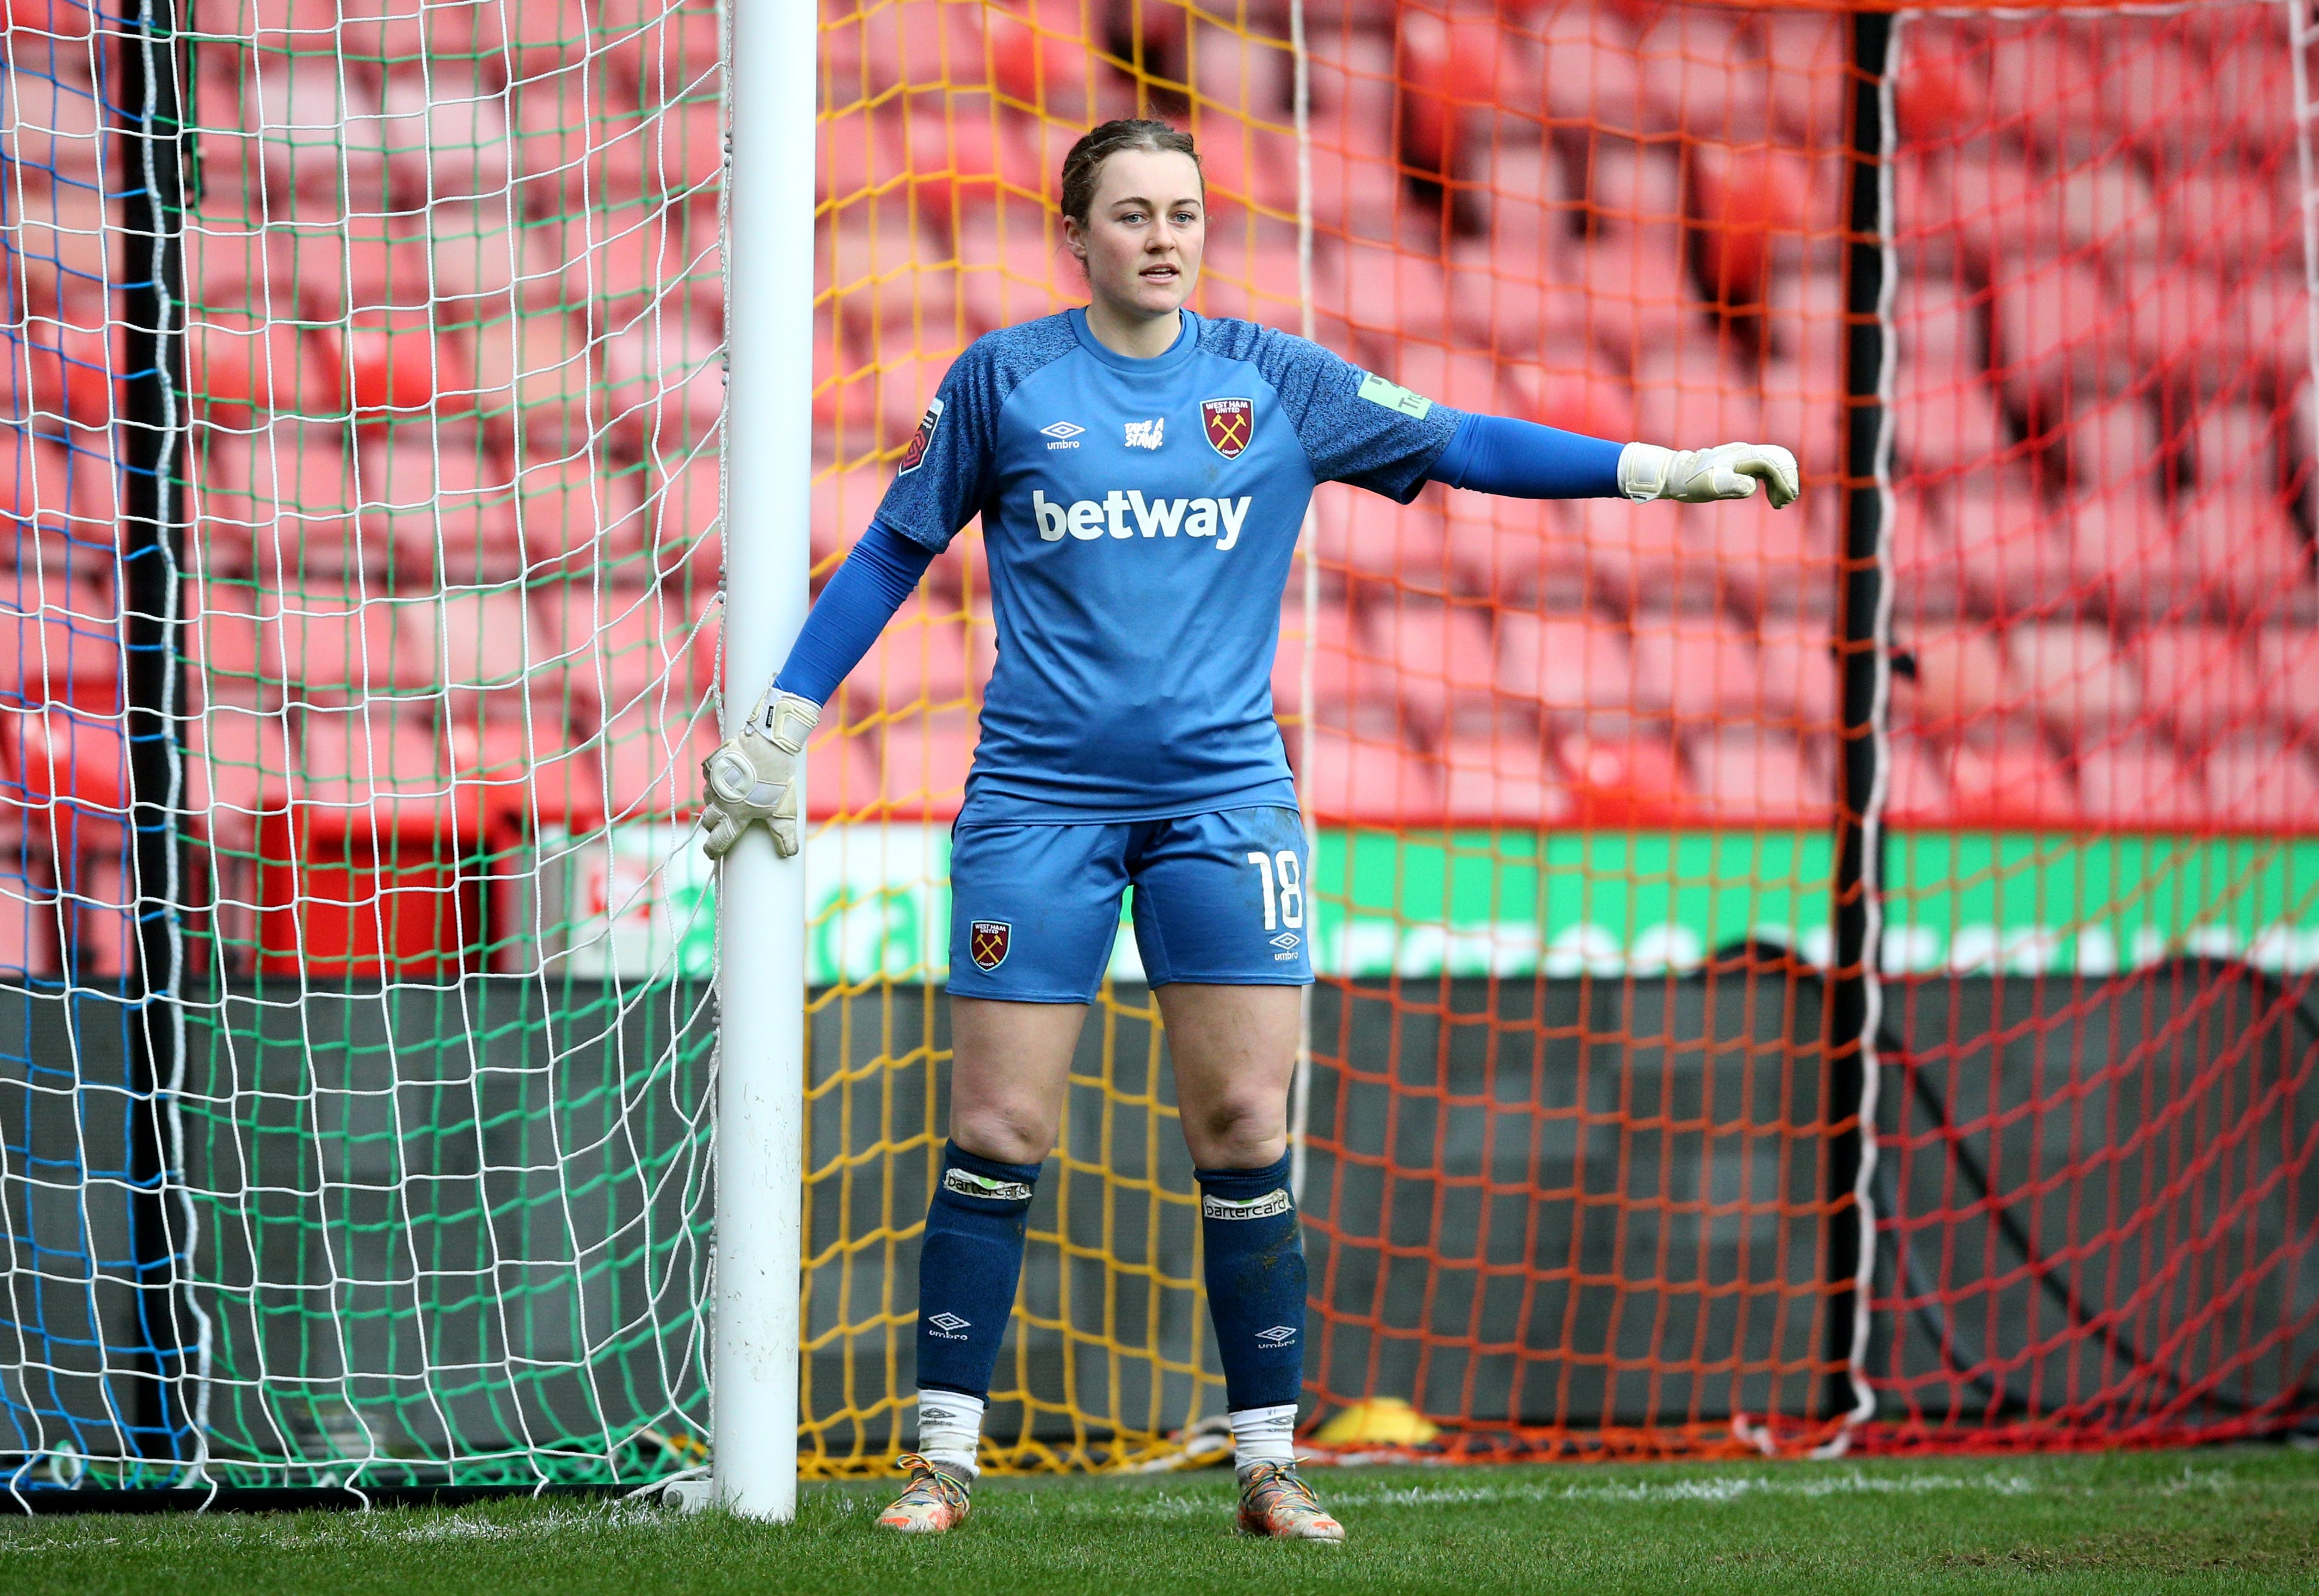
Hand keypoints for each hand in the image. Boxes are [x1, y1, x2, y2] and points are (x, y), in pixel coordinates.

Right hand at [699, 689, 820, 859]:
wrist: (766, 746)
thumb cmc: (776, 781)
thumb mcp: (783, 810)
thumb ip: (784, 834)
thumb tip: (789, 853)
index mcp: (734, 817)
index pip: (717, 841)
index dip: (713, 851)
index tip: (712, 855)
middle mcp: (718, 802)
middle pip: (708, 821)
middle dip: (713, 826)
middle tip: (722, 825)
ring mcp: (713, 783)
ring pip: (707, 799)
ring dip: (714, 803)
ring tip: (728, 800)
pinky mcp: (711, 766)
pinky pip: (709, 778)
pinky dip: (715, 781)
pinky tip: (728, 778)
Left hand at [1619, 442, 1800, 508]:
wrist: (1678, 474)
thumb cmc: (1693, 482)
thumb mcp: (1710, 487)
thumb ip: (1731, 485)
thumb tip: (1751, 487)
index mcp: (1744, 456)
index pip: (1775, 462)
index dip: (1784, 481)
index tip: (1784, 501)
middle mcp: (1748, 452)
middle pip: (1781, 458)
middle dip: (1788, 480)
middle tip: (1783, 502)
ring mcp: (1747, 456)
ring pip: (1777, 462)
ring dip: (1783, 481)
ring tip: (1778, 503)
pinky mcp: (1744, 463)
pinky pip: (1769, 467)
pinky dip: (1775, 481)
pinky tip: (1771, 497)